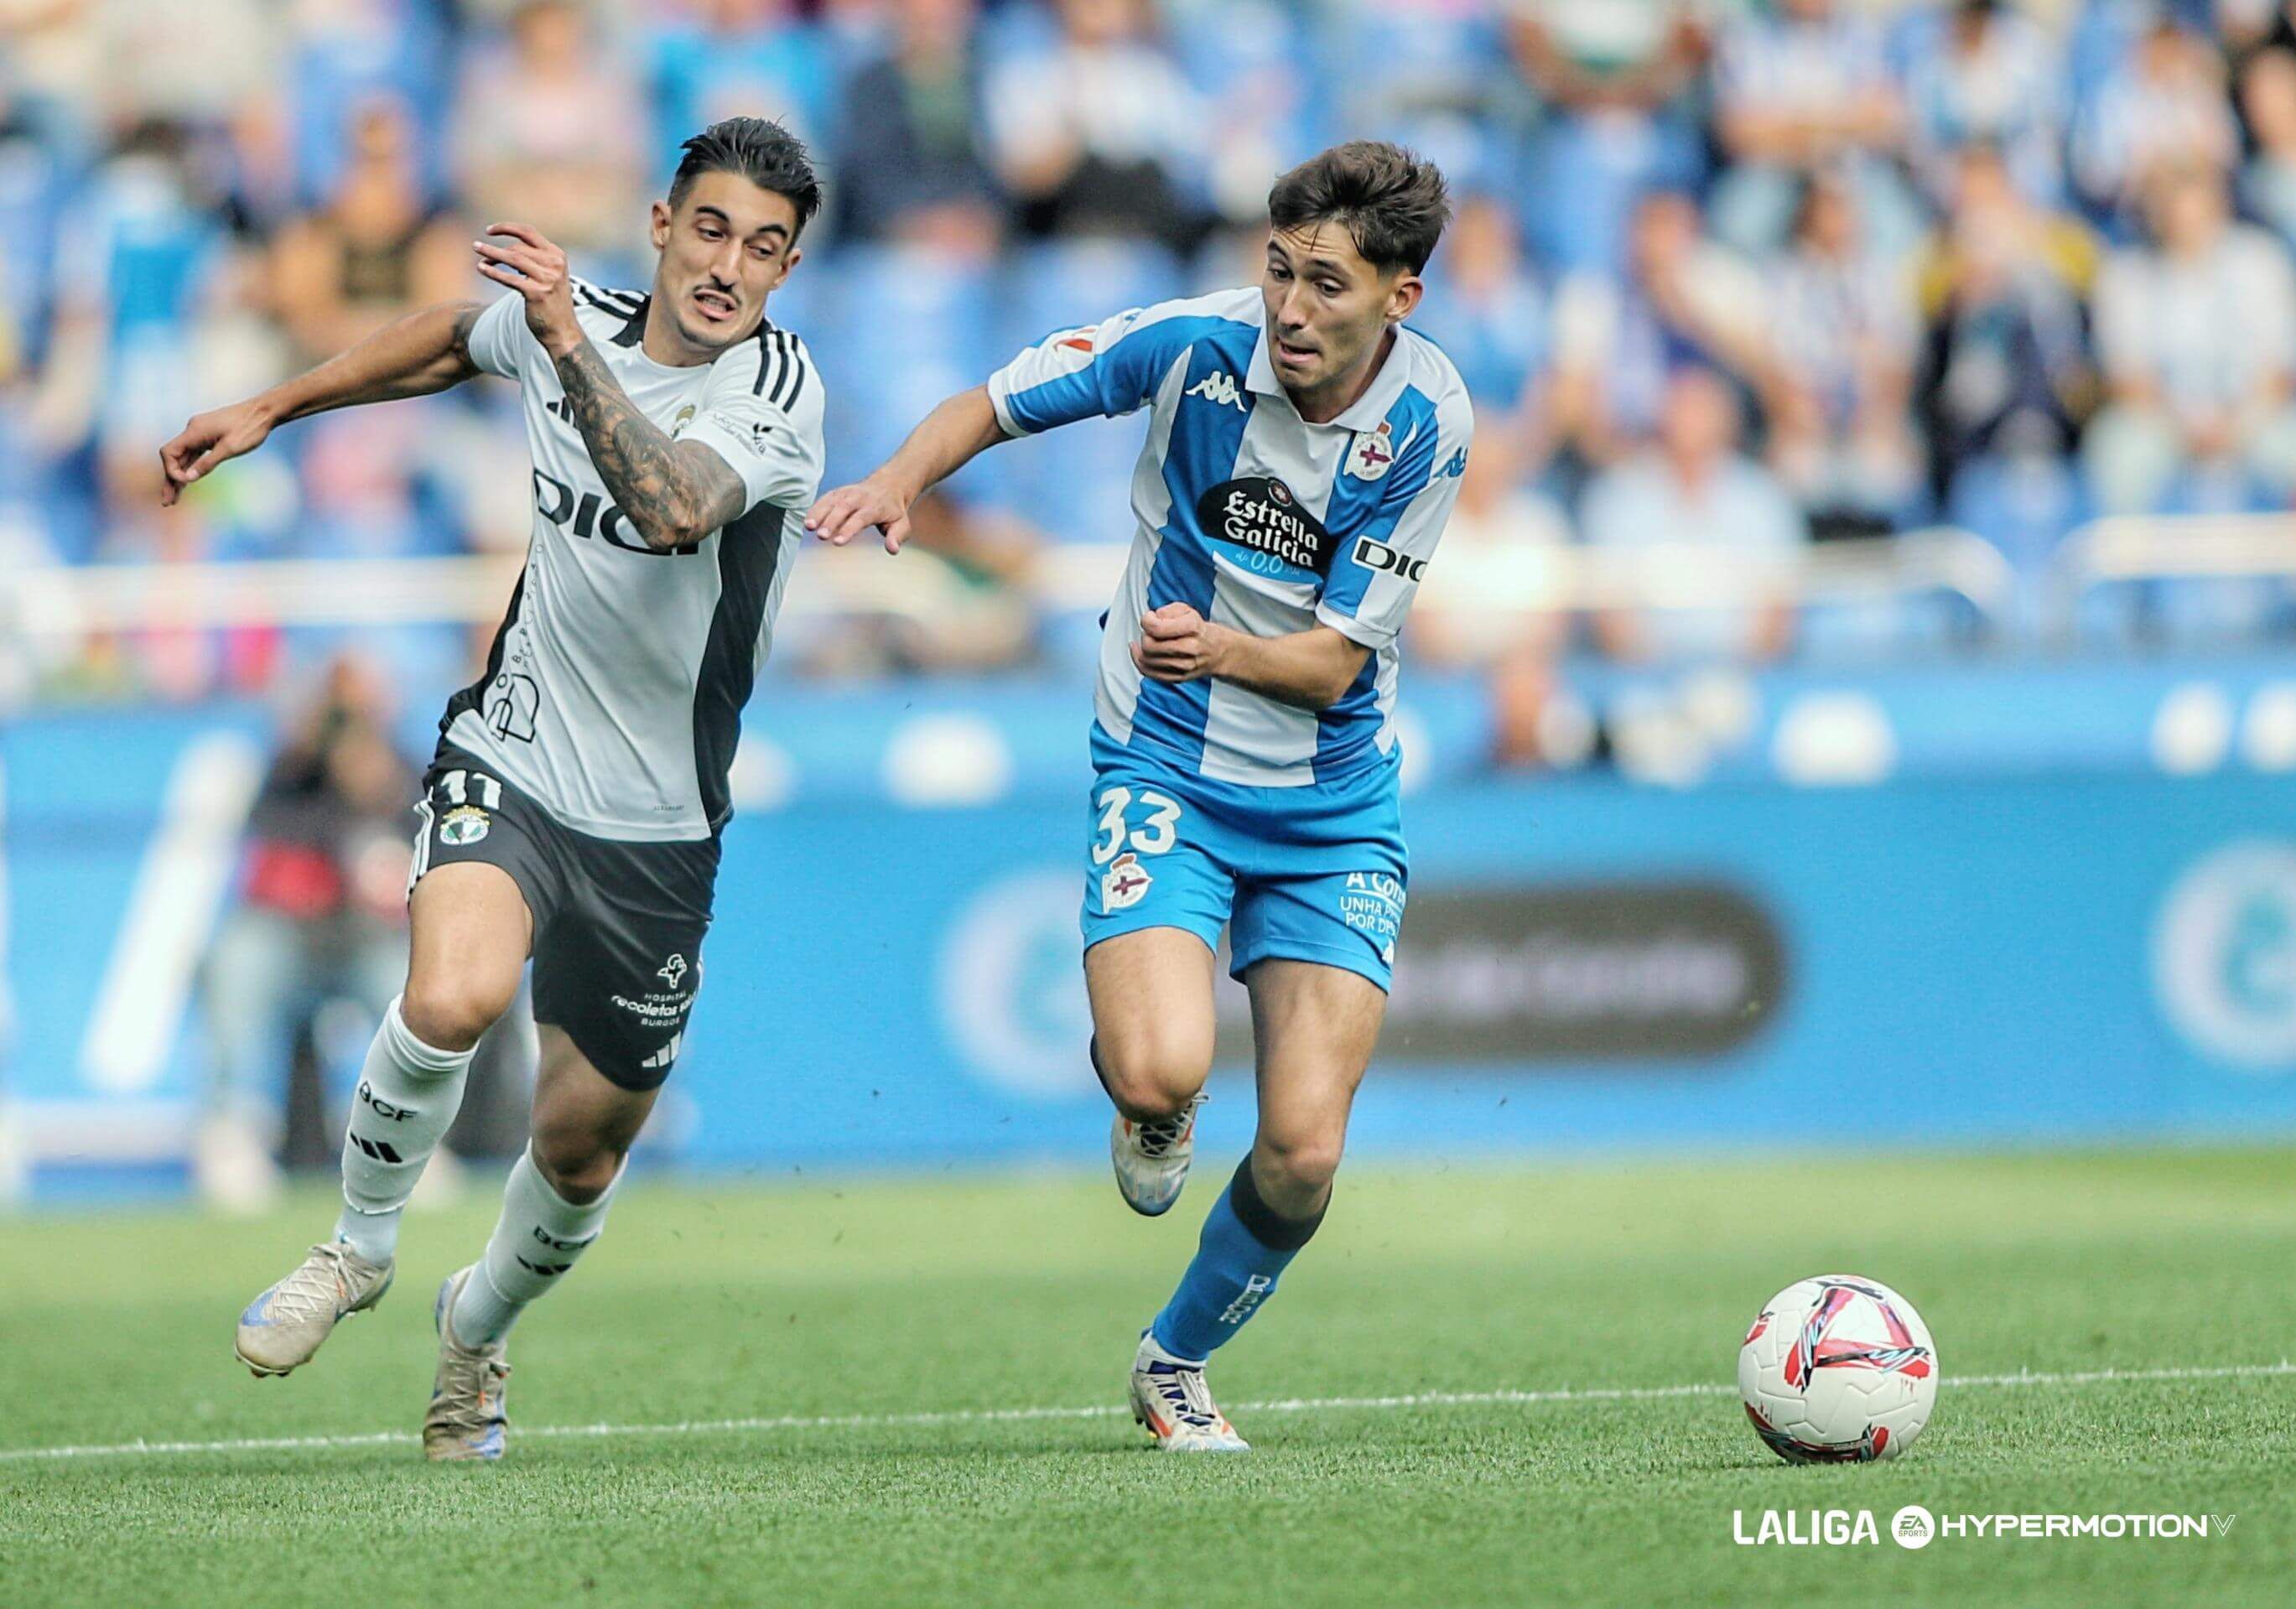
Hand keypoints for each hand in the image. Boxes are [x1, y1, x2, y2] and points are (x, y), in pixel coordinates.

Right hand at [158, 399, 274, 506]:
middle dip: (171, 480)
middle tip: (167, 503)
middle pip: (174, 458)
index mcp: (194, 431)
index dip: (172, 470)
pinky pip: (194, 454)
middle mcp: (193, 430)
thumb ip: (207, 463)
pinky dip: (191, 468)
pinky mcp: (208, 436)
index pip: (169, 452)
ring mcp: (200, 433)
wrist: (265, 411)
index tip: (185, 483)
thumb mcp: (229, 448)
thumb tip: (188, 478)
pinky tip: (188, 482)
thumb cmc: (249, 428)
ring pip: (184, 458)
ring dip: (179, 477)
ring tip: (174, 499)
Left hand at [475, 222, 579, 357]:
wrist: (563, 331)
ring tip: (476, 250)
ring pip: (512, 258)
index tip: (489, 230)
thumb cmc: (552, 303)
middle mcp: (554, 264)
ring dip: (491, 253)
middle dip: (495, 248)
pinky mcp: (537, 293)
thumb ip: (534, 261)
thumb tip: (506, 250)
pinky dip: (493, 272)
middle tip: (477, 248)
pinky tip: (481, 269)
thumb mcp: (549, 276)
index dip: (506, 227)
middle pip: (517, 247)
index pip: (528, 232)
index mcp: (557, 255)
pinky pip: (509, 278)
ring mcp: (547, 278)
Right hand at [804, 477, 912, 553]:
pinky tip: (807, 521)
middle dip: (831, 522)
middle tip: (821, 536)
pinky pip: (825, 499)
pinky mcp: (838, 493)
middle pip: (843, 509)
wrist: (889, 485)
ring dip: (819, 513)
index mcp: (875, 506)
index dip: (849, 529)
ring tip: (808, 527)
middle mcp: (860, 498)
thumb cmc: (893, 510)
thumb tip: (893, 550)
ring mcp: (847, 493)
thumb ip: (896, 537)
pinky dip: (815, 508)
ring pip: (831, 501)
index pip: (861, 518)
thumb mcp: (902, 524)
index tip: (837, 542)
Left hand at [1131, 602, 1226, 682]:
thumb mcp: (1186, 610)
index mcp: (1192, 628)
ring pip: (1147, 660)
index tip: (1149, 617)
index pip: (1156, 628)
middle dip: (1145, 635)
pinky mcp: (1178, 678)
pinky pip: (1149, 673)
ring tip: (1151, 641)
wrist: (1218, 652)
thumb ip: (1166, 611)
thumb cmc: (1198, 630)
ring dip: (1143, 649)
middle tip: (1151, 631)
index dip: (1146, 620)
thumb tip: (1152, 620)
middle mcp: (1190, 648)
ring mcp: (1184, 666)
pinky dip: (1139, 662)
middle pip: (1149, 645)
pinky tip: (1139, 653)